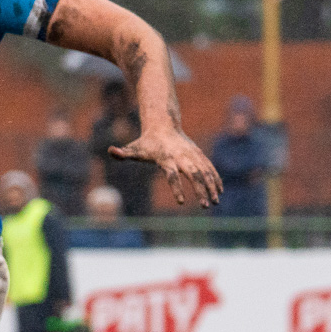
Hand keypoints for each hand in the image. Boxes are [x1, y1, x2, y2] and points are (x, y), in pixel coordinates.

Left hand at [107, 125, 222, 206]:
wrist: (163, 125)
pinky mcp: (199, 155)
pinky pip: (209, 168)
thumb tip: (110, 151)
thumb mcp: (134, 148)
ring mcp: (192, 155)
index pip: (172, 176)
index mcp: (166, 159)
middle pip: (194, 174)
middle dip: (200, 190)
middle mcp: (182, 157)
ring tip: (216, 202)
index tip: (180, 202)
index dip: (176, 188)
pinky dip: (215, 178)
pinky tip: (220, 191)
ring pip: (205, 171)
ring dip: (212, 186)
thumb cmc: (146, 143)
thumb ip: (122, 153)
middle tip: (204, 206)